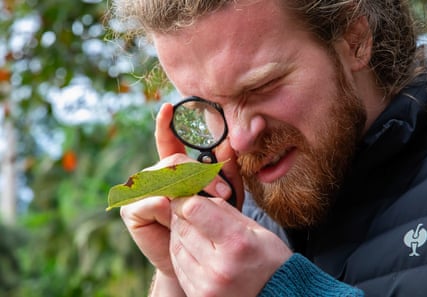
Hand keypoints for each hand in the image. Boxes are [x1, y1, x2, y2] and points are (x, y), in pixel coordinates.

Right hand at [120, 103, 244, 295]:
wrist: (198, 258)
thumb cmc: (212, 223)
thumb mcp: (226, 195)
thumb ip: (225, 170)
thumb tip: (226, 142)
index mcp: (174, 168)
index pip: (167, 141)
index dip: (166, 124)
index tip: (168, 107)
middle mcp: (155, 175)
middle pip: (174, 161)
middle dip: (201, 174)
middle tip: (224, 192)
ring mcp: (141, 191)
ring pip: (164, 178)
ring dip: (189, 190)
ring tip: (211, 205)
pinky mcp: (131, 209)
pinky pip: (150, 200)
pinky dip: (167, 207)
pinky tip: (175, 216)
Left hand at [170, 196, 292, 296]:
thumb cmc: (269, 260)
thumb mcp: (256, 229)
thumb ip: (223, 210)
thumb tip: (194, 196)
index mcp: (237, 243)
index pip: (195, 211)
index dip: (186, 200)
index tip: (186, 198)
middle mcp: (220, 267)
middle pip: (183, 228)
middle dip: (180, 215)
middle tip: (186, 211)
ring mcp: (207, 286)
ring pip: (176, 247)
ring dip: (179, 234)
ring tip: (193, 230)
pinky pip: (178, 267)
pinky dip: (181, 253)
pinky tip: (192, 248)